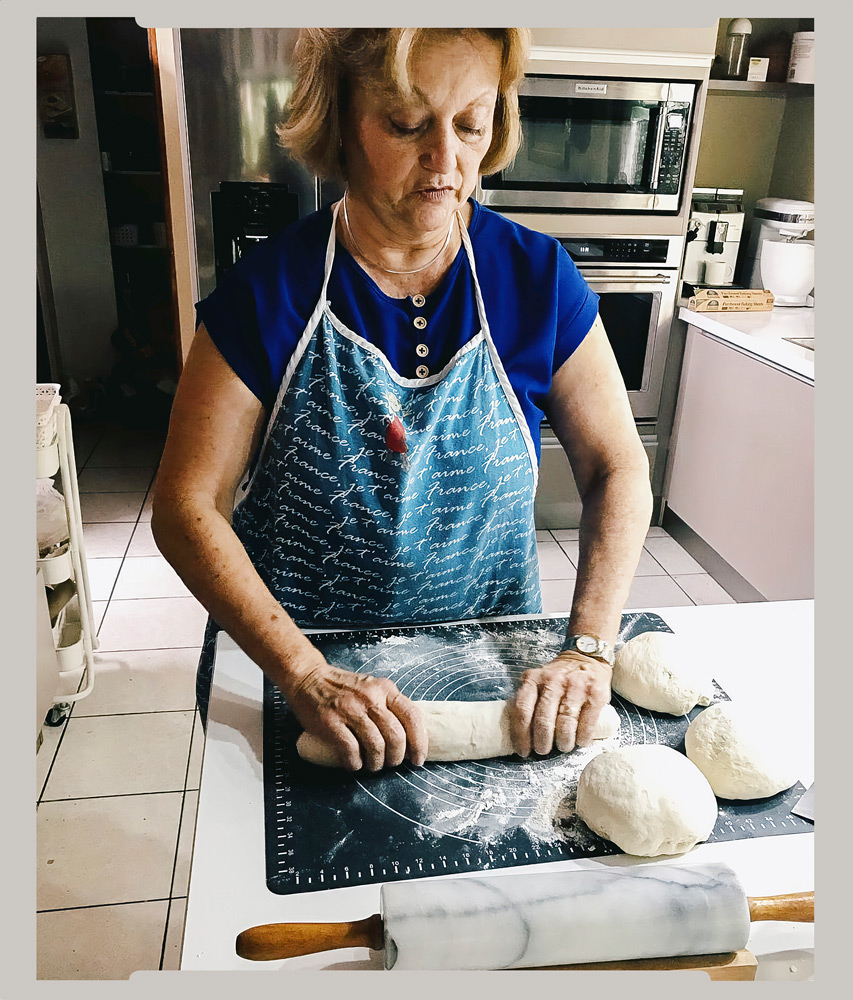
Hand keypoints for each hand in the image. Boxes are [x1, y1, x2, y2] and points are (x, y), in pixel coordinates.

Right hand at [283, 662, 428, 771]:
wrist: (308, 678)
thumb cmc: (343, 688)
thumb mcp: (372, 688)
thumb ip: (389, 706)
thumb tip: (409, 738)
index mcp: (385, 689)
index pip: (412, 717)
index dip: (419, 743)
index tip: (417, 759)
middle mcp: (371, 698)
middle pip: (396, 736)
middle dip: (396, 758)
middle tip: (390, 764)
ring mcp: (350, 709)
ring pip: (376, 745)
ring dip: (376, 763)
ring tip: (371, 765)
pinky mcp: (331, 722)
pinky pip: (351, 750)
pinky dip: (355, 763)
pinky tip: (354, 763)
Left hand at [509, 652, 612, 756]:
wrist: (586, 657)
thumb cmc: (558, 677)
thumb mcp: (537, 680)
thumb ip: (528, 699)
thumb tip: (519, 734)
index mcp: (533, 679)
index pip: (522, 710)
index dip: (521, 735)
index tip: (523, 750)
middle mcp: (553, 681)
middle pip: (543, 720)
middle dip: (542, 742)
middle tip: (543, 751)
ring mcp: (576, 687)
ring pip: (565, 723)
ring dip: (563, 742)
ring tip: (563, 747)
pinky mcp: (596, 693)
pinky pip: (587, 722)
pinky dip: (583, 737)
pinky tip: (580, 741)